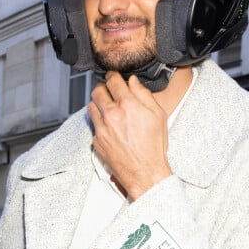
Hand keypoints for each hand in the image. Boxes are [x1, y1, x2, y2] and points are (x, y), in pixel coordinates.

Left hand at [88, 71, 171, 200]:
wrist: (145, 172)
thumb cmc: (154, 146)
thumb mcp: (158, 115)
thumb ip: (144, 94)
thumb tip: (133, 81)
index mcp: (128, 105)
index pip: (113, 81)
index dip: (113, 75)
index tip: (113, 76)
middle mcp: (112, 115)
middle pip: (97, 90)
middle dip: (103, 88)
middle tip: (109, 90)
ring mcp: (102, 128)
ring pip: (91, 106)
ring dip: (98, 103)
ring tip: (107, 107)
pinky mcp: (96, 140)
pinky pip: (93, 124)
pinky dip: (99, 121)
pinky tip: (109, 125)